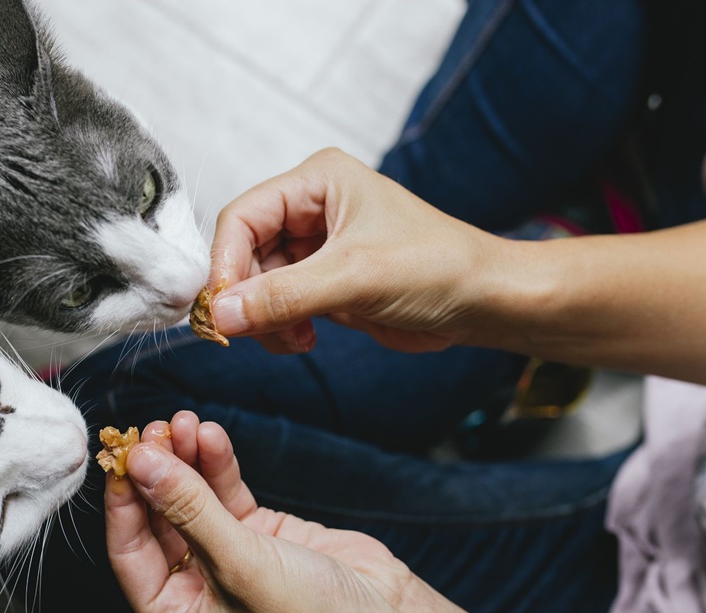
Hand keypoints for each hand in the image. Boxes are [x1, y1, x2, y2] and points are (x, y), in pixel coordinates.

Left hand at [103, 412, 572, 612]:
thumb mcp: (243, 566)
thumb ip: (190, 509)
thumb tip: (143, 464)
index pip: (130, 552)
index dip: (124, 500)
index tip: (121, 454)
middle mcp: (196, 591)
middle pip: (158, 518)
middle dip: (157, 471)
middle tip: (155, 428)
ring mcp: (227, 559)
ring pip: (191, 499)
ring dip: (186, 460)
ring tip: (185, 421)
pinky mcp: (260, 535)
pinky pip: (226, 493)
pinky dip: (218, 464)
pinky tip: (211, 435)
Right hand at [207, 148, 498, 353]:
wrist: (484, 302)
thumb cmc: (440, 267)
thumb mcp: (355, 277)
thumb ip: (284, 295)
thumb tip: (222, 313)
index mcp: (317, 181)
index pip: (242, 217)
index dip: (225, 263)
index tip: (221, 307)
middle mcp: (311, 209)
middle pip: (243, 252)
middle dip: (246, 296)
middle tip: (249, 331)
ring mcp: (316, 247)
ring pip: (257, 284)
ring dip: (264, 318)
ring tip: (293, 337)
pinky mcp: (324, 281)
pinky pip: (278, 305)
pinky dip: (280, 327)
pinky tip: (304, 338)